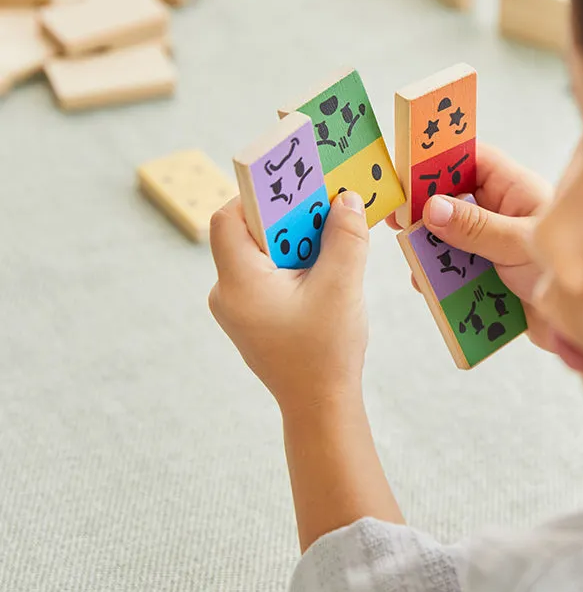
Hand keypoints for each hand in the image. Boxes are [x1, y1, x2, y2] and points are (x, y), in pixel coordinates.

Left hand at [209, 192, 369, 415]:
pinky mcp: (253, 316)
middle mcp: (227, 292)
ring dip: (295, 239)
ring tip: (331, 236)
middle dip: (286, 215)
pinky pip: (267, 274)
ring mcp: (238, 307)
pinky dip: (294, 262)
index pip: (228, 219)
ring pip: (260, 253)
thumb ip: (345, 237)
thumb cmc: (326, 352)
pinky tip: (326, 266)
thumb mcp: (342, 287)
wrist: (320, 407)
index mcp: (238, 283)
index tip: (294, 184)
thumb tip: (346, 198)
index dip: (257, 195)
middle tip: (322, 204)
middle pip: (247, 233)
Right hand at [387, 144, 559, 351]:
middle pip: (453, 200)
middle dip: (425, 211)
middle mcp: (503, 214)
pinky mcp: (492, 279)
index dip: (437, 160)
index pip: (470, 160)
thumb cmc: (571, 270)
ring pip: (451, 240)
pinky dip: (443, 281)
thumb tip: (432, 207)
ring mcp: (496, 247)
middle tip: (397, 220)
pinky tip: (429, 288)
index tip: (406, 169)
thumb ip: (476, 227)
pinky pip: (458, 274)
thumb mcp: (519, 243)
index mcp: (514, 190)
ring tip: (415, 261)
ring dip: (432, 251)